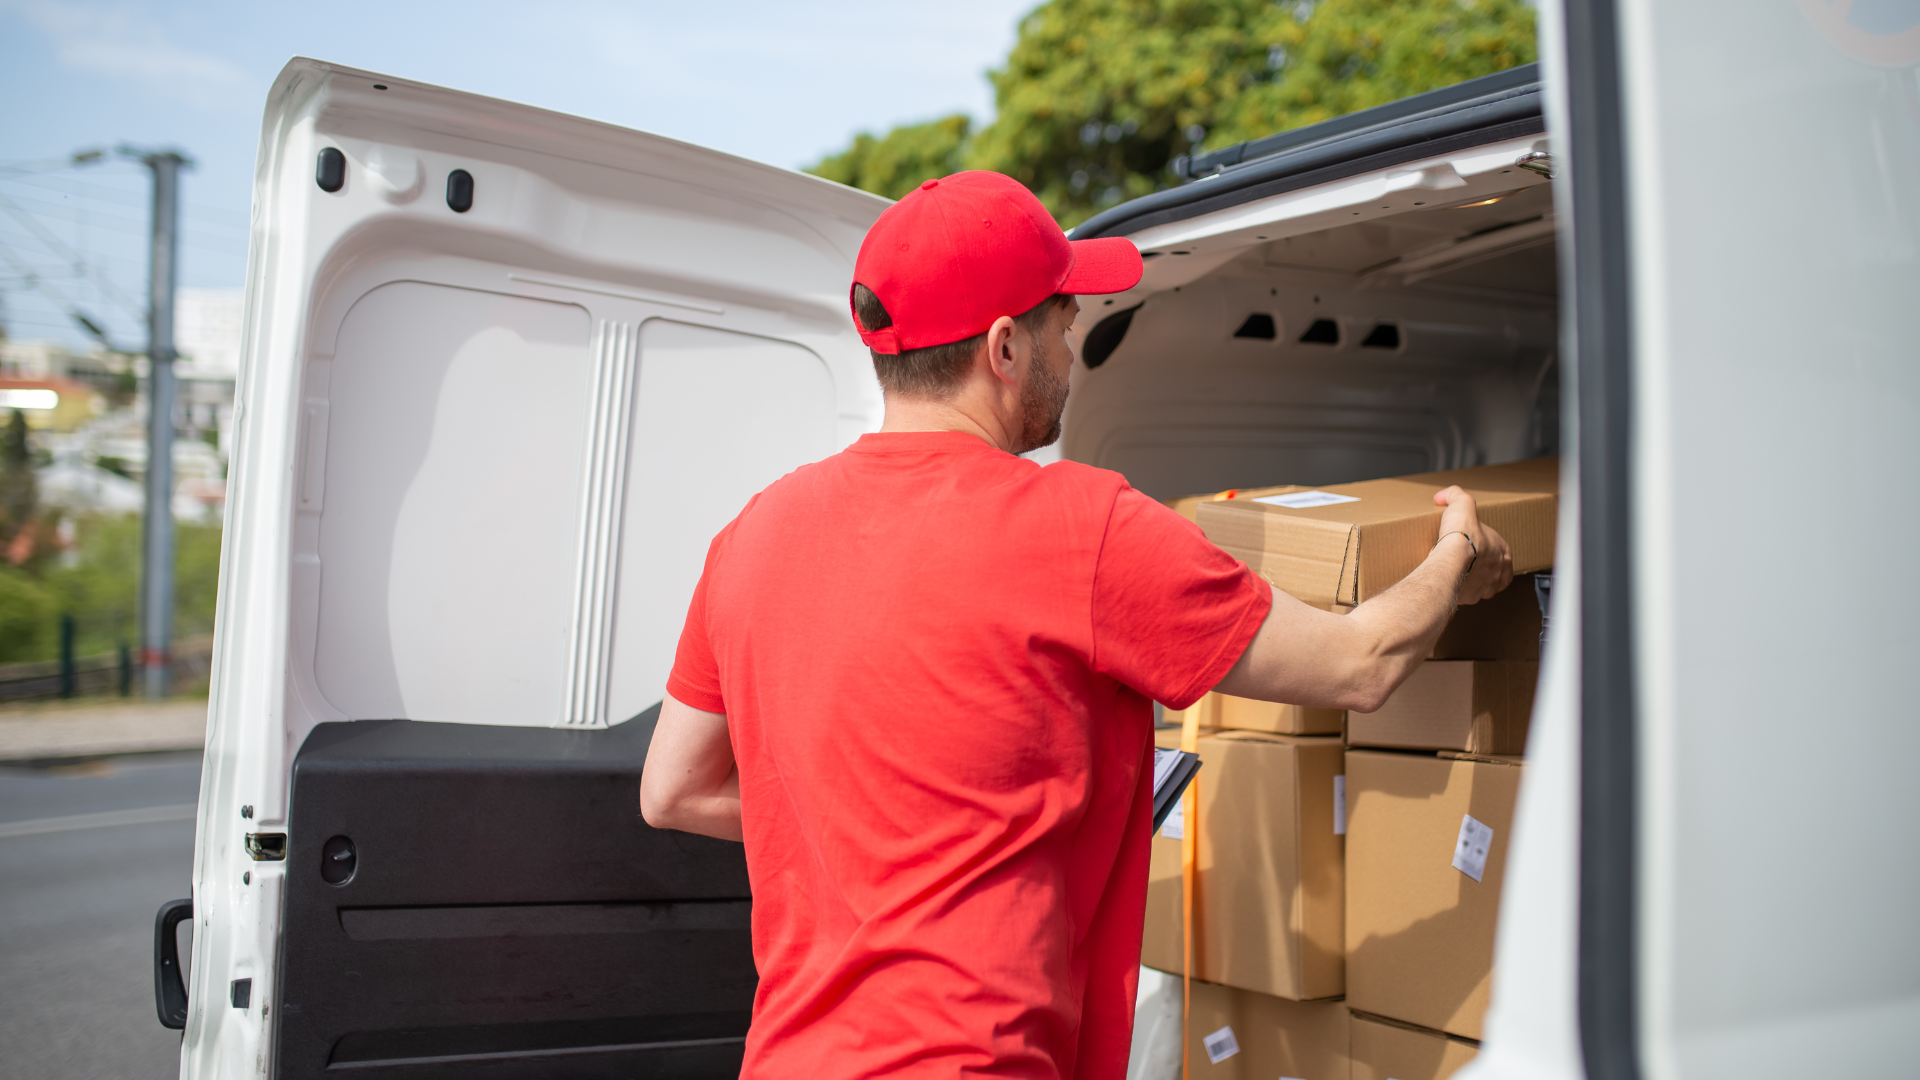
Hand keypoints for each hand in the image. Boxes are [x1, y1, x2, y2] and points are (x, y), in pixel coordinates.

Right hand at [1434, 485, 1513, 603]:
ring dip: (1473, 581)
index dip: (1489, 549)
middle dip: (1482, 568)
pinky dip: (1460, 590)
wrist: (1450, 560)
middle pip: (1493, 571)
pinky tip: (1450, 582)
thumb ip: (1455, 495)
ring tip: (1458, 573)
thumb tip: (1444, 496)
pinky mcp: (1471, 597)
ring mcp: (1486, 587)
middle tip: (1466, 560)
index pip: (1502, 553)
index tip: (1475, 546)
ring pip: (1482, 586)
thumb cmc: (1462, 535)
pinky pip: (1467, 595)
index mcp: (1503, 551)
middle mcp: (1498, 572)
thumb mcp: (1462, 504)